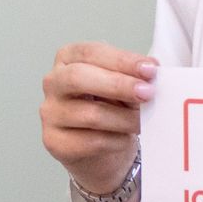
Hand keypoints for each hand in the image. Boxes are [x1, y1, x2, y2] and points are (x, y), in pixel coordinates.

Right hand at [40, 41, 155, 197]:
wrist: (102, 149)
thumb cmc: (111, 109)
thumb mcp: (123, 86)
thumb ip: (133, 77)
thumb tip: (152, 73)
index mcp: (68, 58)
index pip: (91, 52)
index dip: (122, 60)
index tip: (150, 68)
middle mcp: (53, 82)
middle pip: (78, 77)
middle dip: (118, 85)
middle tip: (147, 92)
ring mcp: (50, 113)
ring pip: (89, 113)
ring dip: (124, 118)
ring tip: (143, 121)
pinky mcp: (54, 141)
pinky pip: (91, 141)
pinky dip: (116, 140)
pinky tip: (125, 138)